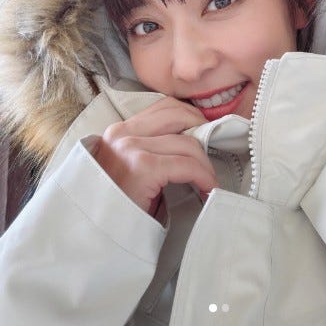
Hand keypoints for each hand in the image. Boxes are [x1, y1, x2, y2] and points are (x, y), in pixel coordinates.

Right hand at [94, 97, 218, 214]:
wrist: (96, 238)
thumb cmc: (116, 207)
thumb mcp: (130, 168)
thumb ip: (151, 149)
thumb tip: (190, 141)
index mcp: (119, 131)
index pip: (164, 107)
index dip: (190, 117)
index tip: (203, 134)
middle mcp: (122, 134)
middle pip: (177, 115)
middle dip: (201, 130)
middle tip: (211, 152)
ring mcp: (131, 148)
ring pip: (186, 143)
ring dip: (205, 162)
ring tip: (209, 178)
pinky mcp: (142, 167)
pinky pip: (186, 165)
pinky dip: (203, 175)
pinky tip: (207, 188)